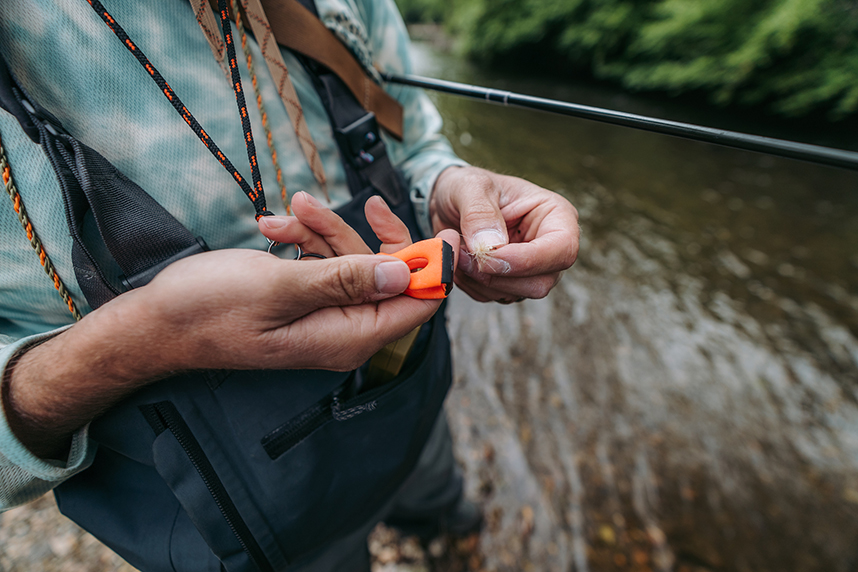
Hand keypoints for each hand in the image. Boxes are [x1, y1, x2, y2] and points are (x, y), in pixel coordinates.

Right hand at [4, 194, 458, 457]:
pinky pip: (324, 264)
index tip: (445, 230)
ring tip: (287, 212)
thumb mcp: (282, 288)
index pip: (418, 306)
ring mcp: (325, 315)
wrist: (158, 321)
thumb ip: (347, 281)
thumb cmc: (211, 309)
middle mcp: (344, 330)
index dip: (436, 269)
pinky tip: (274, 226)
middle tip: (338, 203)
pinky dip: (305, 241)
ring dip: (322, 231)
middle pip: (388, 277)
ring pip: (351, 262)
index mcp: (349, 336)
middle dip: (360, 236)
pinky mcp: (306, 300)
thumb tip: (409, 276)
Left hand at [430, 166, 578, 302]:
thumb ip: (479, 212)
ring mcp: (532, 270)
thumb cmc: (467, 187)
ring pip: (516, 294)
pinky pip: (493, 298)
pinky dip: (471, 285)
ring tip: (458, 250)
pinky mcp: (510, 284)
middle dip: (497, 274)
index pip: (562, 249)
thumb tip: (492, 245)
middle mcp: (550, 247)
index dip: (526, 260)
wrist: (449, 202)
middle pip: (541, 282)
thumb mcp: (470, 186)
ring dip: (479, 280)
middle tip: (463, 253)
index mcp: (556, 216)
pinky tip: (460, 262)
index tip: (487, 255)